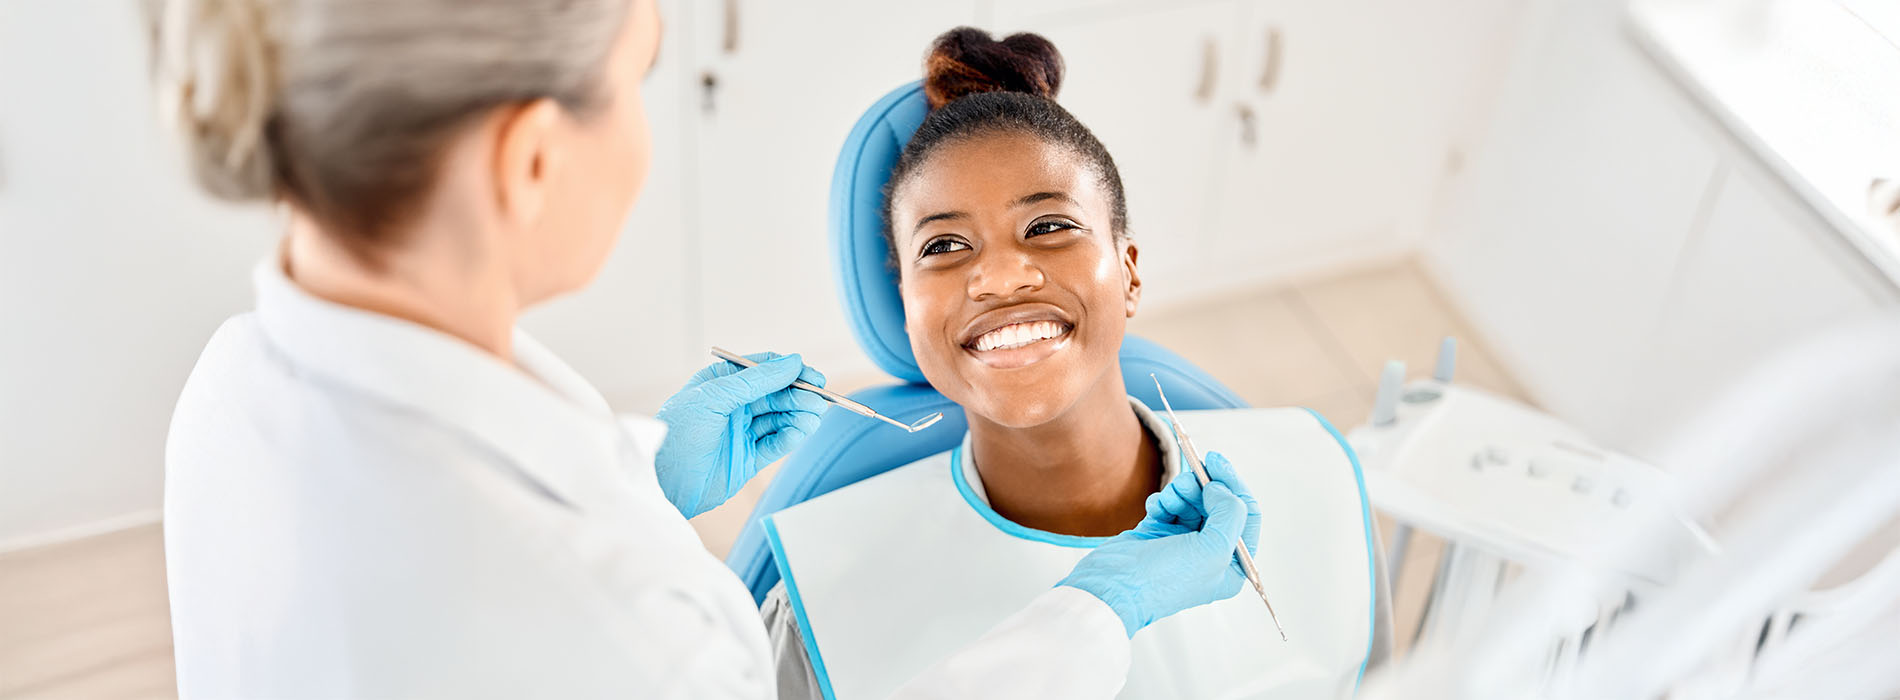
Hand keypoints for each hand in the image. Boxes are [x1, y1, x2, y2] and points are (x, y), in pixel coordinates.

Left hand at [653, 352, 827, 517]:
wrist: (662, 484)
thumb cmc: (676, 435)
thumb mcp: (714, 397)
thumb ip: (755, 381)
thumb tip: (791, 362)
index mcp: (720, 383)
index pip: (762, 370)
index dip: (789, 371)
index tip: (811, 375)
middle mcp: (732, 405)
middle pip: (776, 394)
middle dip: (798, 395)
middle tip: (818, 400)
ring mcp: (741, 432)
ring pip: (779, 418)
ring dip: (798, 416)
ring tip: (813, 417)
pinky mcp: (748, 458)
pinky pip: (776, 443)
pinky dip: (790, 437)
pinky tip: (800, 432)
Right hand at [1057, 451, 1261, 635]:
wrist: (1113, 586)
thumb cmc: (1164, 579)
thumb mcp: (1212, 549)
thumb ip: (1230, 513)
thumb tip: (1221, 487)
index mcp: (1232, 566)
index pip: (1246, 516)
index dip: (1233, 485)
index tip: (1215, 462)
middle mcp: (1210, 554)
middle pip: (1217, 504)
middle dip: (1202, 489)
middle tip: (1185, 483)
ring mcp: (1183, 543)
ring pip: (1193, 501)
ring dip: (1181, 493)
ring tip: (1168, 500)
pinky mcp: (1158, 533)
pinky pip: (1169, 505)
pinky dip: (1163, 501)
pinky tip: (1156, 508)